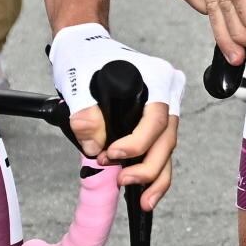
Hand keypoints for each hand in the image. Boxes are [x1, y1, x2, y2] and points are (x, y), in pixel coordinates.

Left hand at [48, 25, 187, 208]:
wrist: (84, 45)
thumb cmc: (84, 55)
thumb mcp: (77, 82)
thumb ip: (85, 116)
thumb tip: (94, 148)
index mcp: (157, 78)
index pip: (156, 119)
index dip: (137, 144)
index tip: (111, 155)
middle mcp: (168, 91)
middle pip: (167, 138)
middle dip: (149, 167)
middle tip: (124, 182)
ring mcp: (165, 105)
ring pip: (167, 147)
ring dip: (155, 176)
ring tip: (143, 201)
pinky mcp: (154, 119)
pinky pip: (159, 147)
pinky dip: (152, 168)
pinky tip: (143, 189)